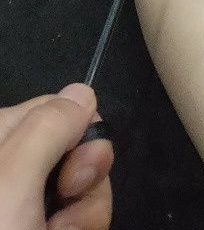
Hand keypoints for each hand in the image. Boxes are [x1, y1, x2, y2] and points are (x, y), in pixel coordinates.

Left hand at [0, 83, 113, 229]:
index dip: (81, 136)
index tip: (72, 176)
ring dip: (86, 214)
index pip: (62, 108)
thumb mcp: (13, 178)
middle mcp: (17, 162)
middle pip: (81, 148)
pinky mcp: (47, 222)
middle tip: (64, 208)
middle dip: (88, 180)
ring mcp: (32, 198)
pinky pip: (84, 213)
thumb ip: (48, 127)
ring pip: (89, 184)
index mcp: (3, 134)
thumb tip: (84, 93)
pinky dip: (82, 228)